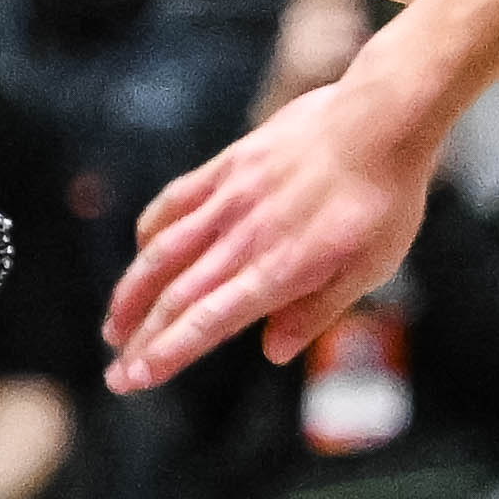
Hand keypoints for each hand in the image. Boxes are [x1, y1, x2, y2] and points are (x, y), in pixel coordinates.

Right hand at [111, 66, 441, 390]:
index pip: (206, 322)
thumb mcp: (369, 268)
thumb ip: (316, 311)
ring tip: (114, 325)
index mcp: (279, 270)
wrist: (381, 120)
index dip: (166, 354)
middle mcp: (244, 239)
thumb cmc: (384, 199)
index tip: (134, 378)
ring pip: (163, 252)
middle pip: (176, 297)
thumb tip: (273, 352)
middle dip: (141, 339)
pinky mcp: (228, 165)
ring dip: (132, 293)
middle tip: (117, 372)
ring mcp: (230, 199)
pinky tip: (141, 250)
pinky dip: (150, 230)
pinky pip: (176, 201)